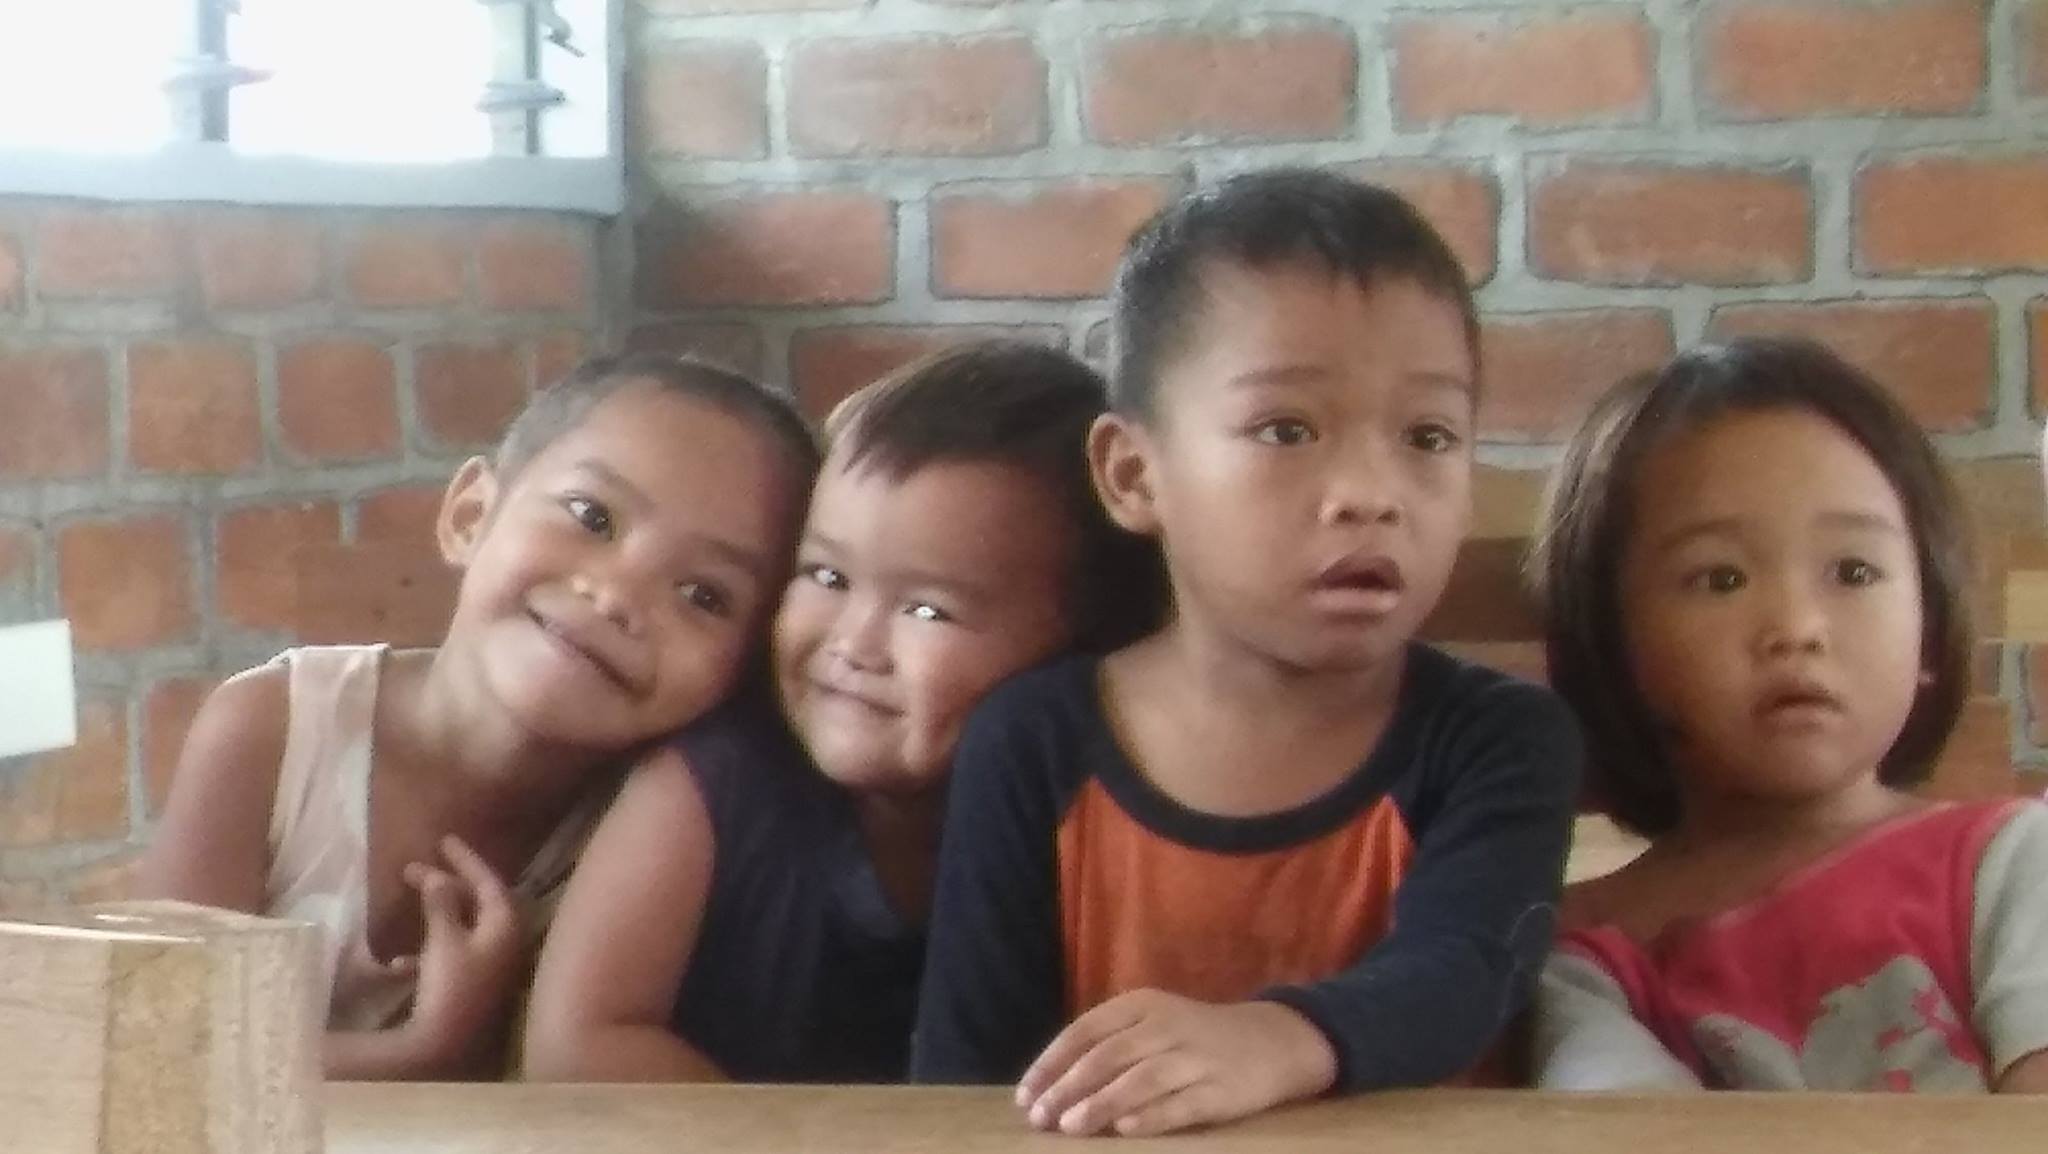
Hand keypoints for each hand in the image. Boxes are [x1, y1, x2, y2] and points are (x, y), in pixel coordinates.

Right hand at [392, 836, 522, 1070]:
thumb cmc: (452, 987)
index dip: (467, 859)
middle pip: (478, 903)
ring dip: (436, 913)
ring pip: (462, 929)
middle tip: (416, 867)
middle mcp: (505, 944)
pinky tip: (399, 963)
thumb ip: (443, 904)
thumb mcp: (445, 939)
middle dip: (448, 883)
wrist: (447, 1048)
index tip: (445, 840)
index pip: (489, 881)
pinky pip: (450, 959)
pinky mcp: (472, 989)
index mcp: (506, 926)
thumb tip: (440, 876)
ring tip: (409, 896)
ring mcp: (490, 968)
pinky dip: (428, 953)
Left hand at [1016, 990, 1337, 1136]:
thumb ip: (1107, 1045)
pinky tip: (1125, 1129)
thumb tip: (1051, 1085)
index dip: (1051, 1064)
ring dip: (1101, 1104)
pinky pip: (1181, 1104)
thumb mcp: (1150, 1022)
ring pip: (1140, 1080)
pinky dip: (1151, 1116)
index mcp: (1141, 1004)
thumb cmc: (1192, 1036)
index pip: (1085, 1031)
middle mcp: (1166, 1026)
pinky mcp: (1221, 1090)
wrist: (1270, 1041)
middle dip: (1068, 1089)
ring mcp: (1196, 1058)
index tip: (1026, 1095)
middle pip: (1108, 1056)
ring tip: (1071, 1127)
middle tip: (1041, 1118)